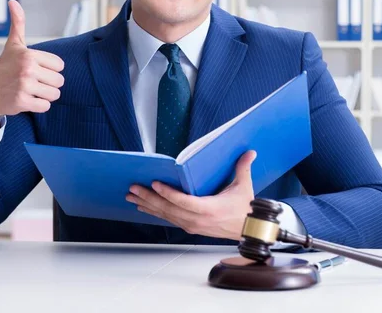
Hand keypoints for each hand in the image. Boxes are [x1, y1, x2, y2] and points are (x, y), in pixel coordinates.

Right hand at [0, 0, 64, 115]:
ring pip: (55, 94)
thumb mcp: (13, 45)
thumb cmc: (4, 67)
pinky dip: (39, 106)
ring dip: (45, 96)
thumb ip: (18, 24)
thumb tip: (13, 2)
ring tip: (31, 91)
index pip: (60, 66)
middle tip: (33, 82)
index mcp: (29, 55)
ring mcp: (24, 86)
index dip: (51, 70)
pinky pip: (45, 106)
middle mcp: (27, 69)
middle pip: (59, 81)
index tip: (37, 70)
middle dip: (49, 84)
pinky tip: (27, 100)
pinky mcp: (22, 102)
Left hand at [126, 150, 255, 240]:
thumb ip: (243, 168)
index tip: (155, 183)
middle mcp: (197, 219)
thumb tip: (249, 152)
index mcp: (208, 209)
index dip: (168, 193)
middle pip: (168, 208)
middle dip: (148, 197)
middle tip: (133, 188)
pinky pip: (168, 219)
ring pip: (165, 215)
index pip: (183, 202)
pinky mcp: (189, 226)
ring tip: (132, 196)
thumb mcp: (244, 187)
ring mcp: (191, 225)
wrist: (247, 229)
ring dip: (147, 204)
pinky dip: (155, 212)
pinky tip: (144, 206)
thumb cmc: (244, 209)